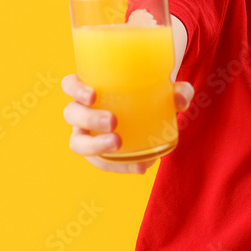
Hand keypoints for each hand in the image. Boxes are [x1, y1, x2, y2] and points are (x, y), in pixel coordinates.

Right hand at [62, 73, 194, 174]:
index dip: (75, 89)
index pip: (70, 84)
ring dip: (96, 146)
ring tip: (118, 144)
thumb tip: (179, 100)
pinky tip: (141, 166)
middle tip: (113, 122)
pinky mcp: (100, 153)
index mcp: (92, 87)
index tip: (93, 95)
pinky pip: (102, 163)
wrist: (154, 111)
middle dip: (89, 119)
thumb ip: (178, 91)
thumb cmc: (152, 92)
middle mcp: (83, 110)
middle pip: (72, 113)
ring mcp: (88, 133)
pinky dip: (120, 166)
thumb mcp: (168, 89)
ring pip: (78, 142)